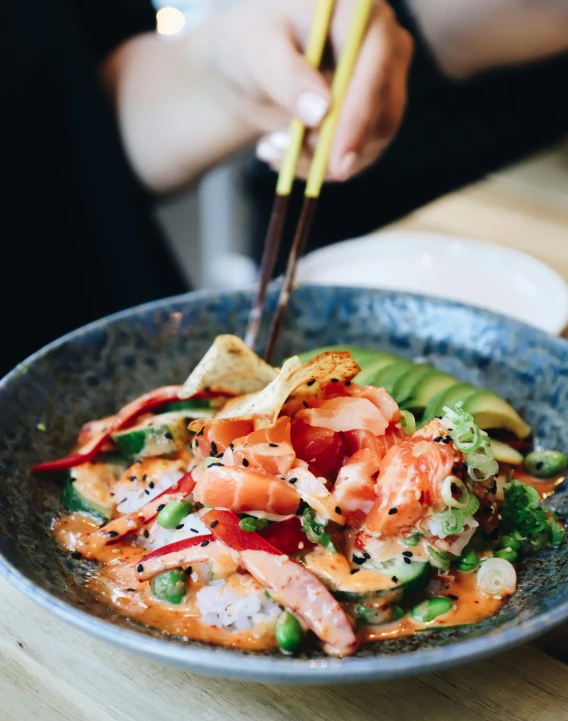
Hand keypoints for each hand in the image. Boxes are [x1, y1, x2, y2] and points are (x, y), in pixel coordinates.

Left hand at [200, 0, 412, 181]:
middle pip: (384, 108)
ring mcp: (385, 82)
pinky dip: (320, 166)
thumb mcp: (256, 51)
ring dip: (320, 159)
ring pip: (375, 139)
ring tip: (270, 147)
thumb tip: (322, 112)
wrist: (250, 69)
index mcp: (360, 11)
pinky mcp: (376, 116)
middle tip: (288, 161)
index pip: (374, 66)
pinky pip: (362, 155)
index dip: (358, 114)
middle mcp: (386, 43)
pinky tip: (285, 155)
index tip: (337, 158)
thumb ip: (285, 76)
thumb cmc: (252, 45)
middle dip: (335, 145)